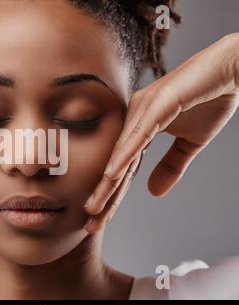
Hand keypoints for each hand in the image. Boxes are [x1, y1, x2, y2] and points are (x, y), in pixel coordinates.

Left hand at [84, 33, 238, 219]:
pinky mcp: (158, 103)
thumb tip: (152, 193)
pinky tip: (110, 176)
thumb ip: (171, 166)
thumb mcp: (189, 144)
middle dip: (103, 196)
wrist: (231, 71)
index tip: (100, 219)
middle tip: (89, 224)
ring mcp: (143, 110)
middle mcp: (133, 119)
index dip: (111, 196)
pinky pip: (138, 135)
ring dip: (107, 183)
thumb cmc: (209, 101)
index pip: (123, 169)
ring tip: (93, 208)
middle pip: (116, 164)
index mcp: (138, 128)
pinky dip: (124, 156)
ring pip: (121, 154)